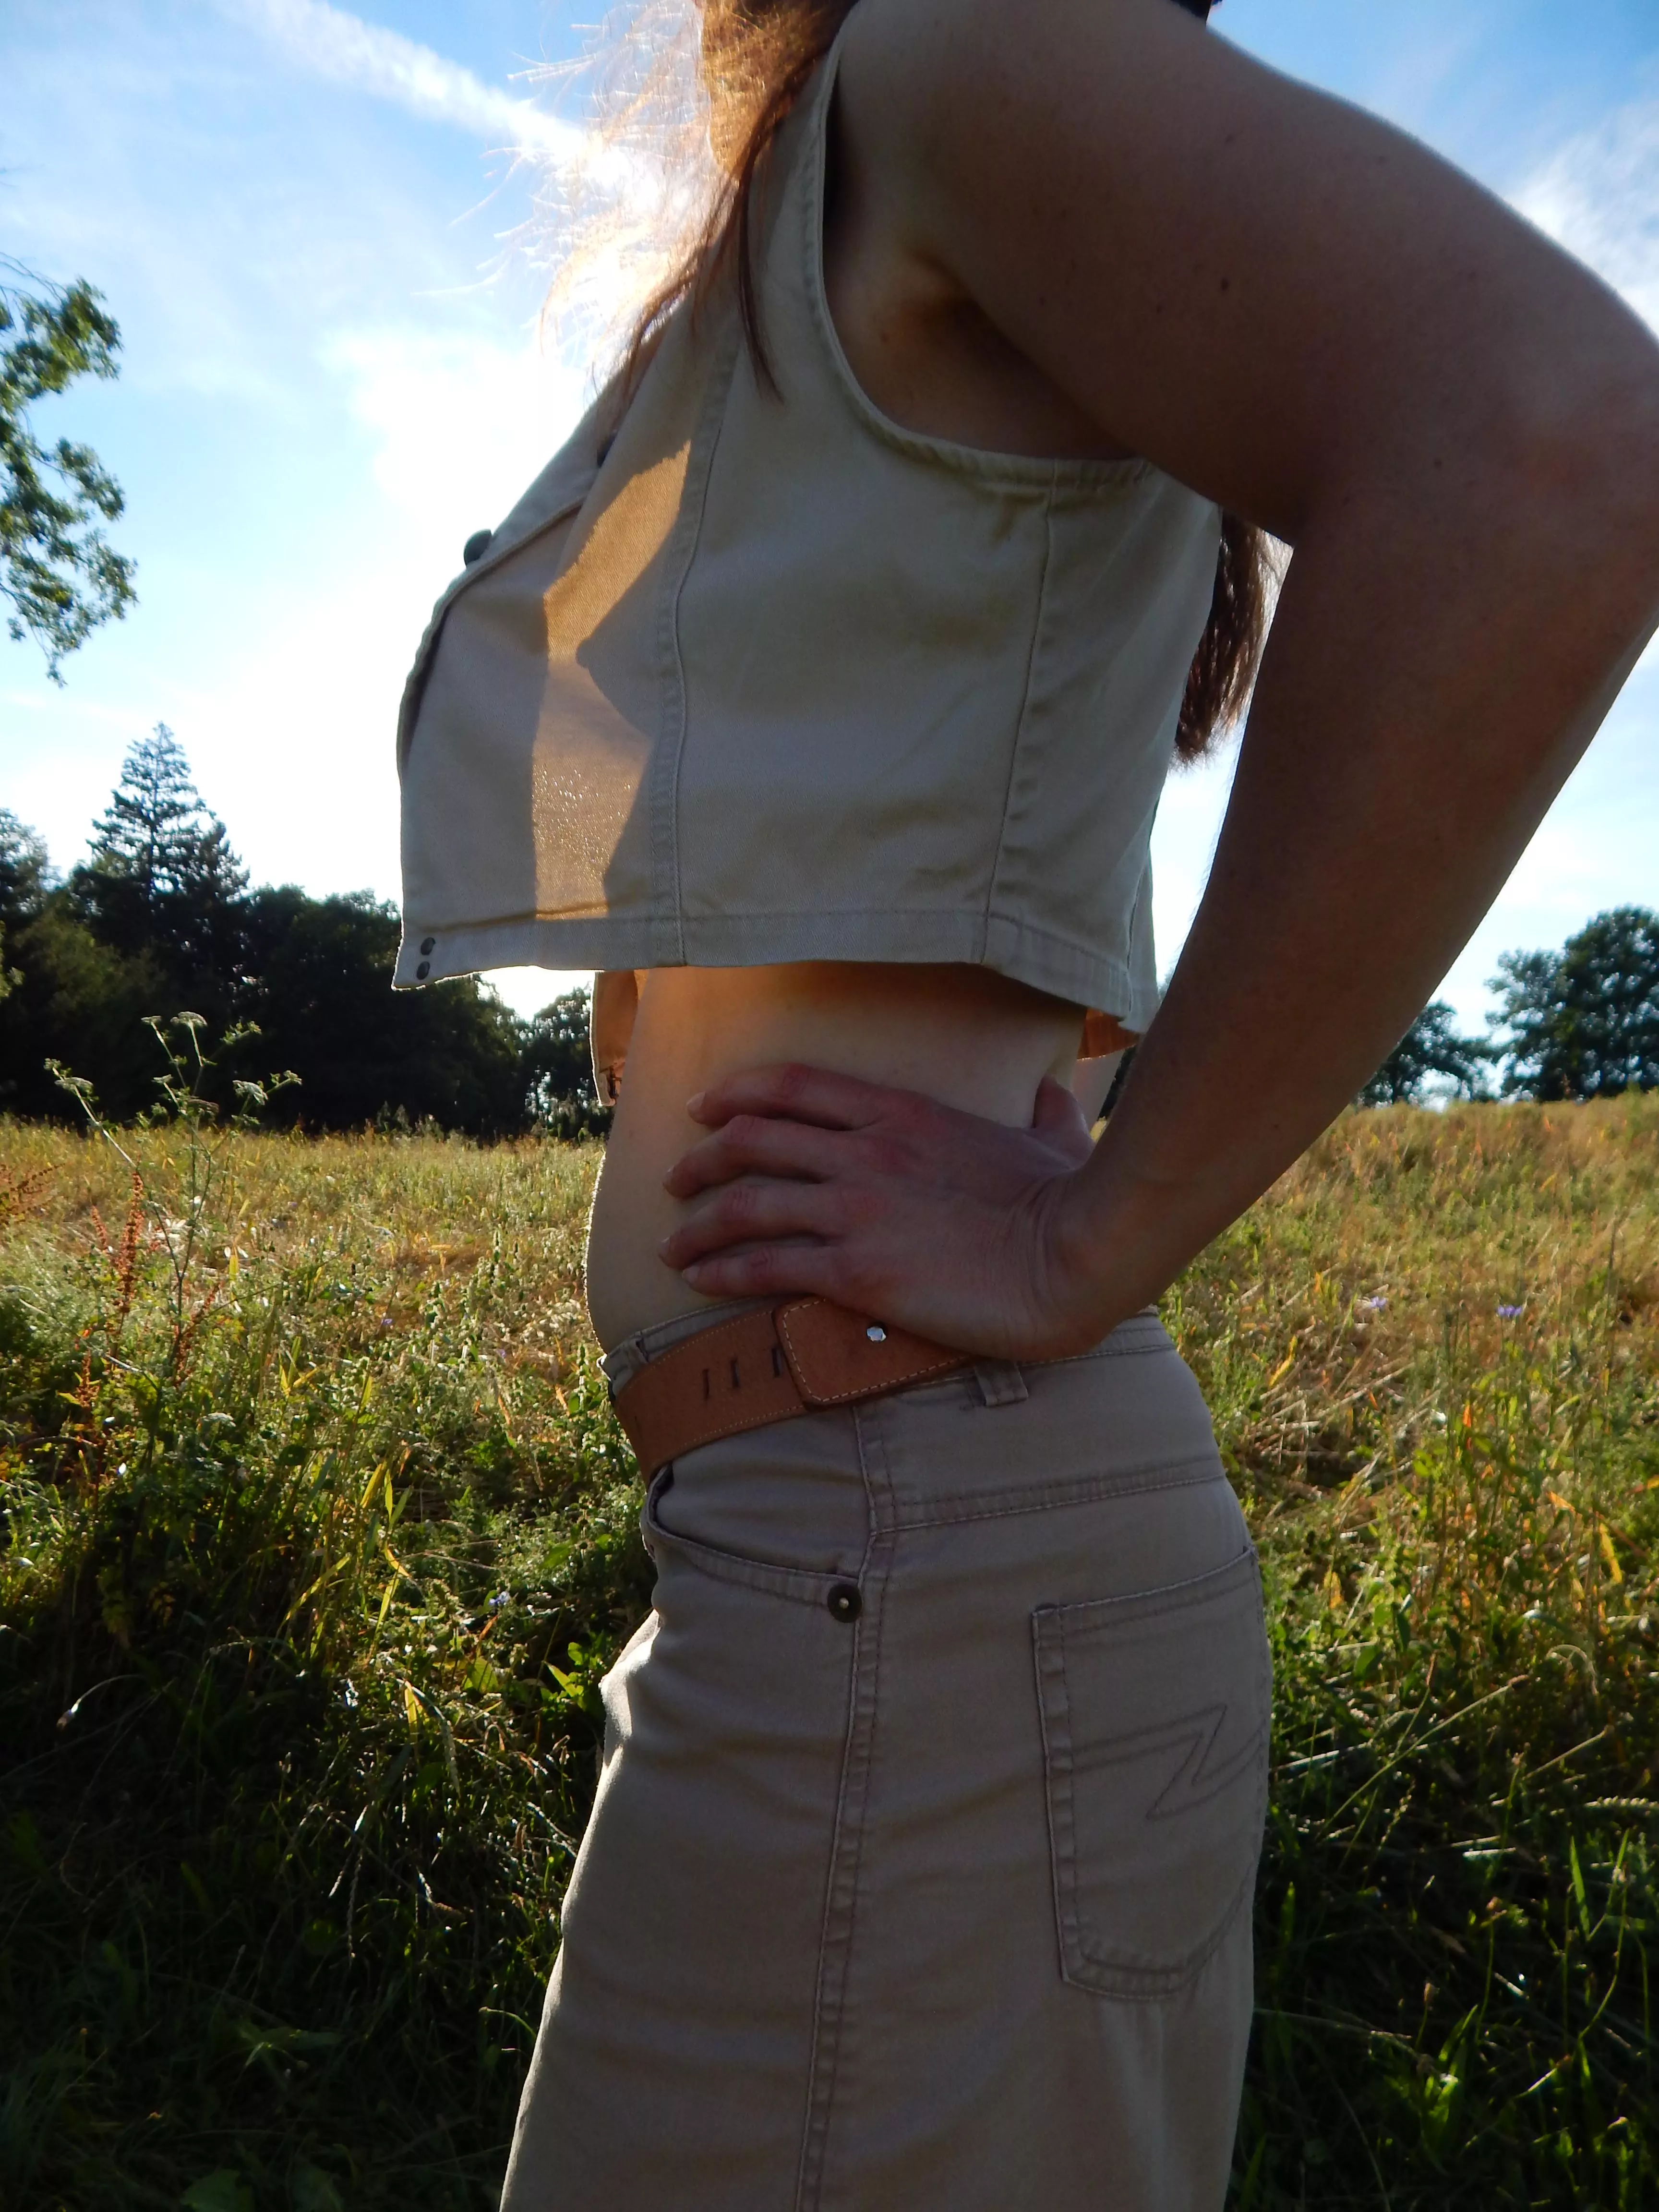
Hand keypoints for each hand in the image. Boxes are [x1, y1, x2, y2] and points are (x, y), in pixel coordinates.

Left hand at [657, 1063, 1111, 1359]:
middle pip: (752, 1139)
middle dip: (702, 1157)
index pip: (793, 1088)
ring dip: (697, 1224)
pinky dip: (722, 1270)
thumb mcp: (1052, 1138)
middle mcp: (865, 1152)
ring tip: (671, 1243)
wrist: (1075, 1256)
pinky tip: (700, 1280)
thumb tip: (1051, 1089)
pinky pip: (766, 1265)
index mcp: (901, 1114)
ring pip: (745, 1204)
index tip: (706, 1108)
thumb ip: (1043, 1110)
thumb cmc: (1068, 1200)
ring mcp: (856, 1210)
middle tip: (678, 1178)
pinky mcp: (856, 1271)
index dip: (737, 1094)